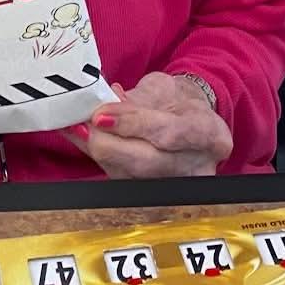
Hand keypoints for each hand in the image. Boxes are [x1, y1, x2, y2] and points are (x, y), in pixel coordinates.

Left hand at [65, 74, 232, 177]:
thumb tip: (101, 105)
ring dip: (97, 150)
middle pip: (146, 163)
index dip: (132, 124)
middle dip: (107, 143)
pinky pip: (120, 177)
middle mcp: (198, 168)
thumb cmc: (178, 101)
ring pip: (129, 175)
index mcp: (210, 135)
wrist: (192, 121)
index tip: (100, 113)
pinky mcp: (152, 195)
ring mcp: (176, 186)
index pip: (169, 133)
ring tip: (74, 126)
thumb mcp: (164, 88)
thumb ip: (136, 100)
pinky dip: (97, 156)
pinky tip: (81, 137)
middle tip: (81, 122)